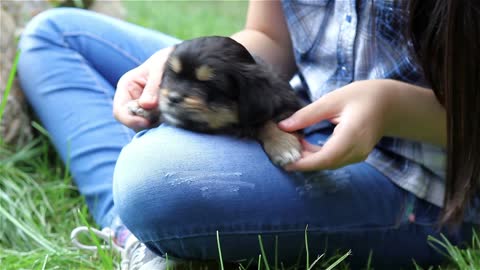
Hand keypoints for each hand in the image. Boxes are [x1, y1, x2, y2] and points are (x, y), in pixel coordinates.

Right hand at [113, 47, 173, 130]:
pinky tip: (173, 115)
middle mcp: (132, 99)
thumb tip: (146, 105)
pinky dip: (163, 124)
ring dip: (156, 124)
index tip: (148, 122)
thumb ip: (153, 86)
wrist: (183, 60)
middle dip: (146, 123)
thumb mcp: (160, 69)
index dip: (131, 120)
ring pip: (145, 126)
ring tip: (170, 112)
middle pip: (132, 122)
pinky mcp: (156, 113)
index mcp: (127, 86)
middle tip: (164, 117)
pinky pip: (156, 125)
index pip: (119, 112)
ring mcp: (144, 107)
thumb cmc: (167, 60)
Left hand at [278, 80, 394, 170]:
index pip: (326, 157)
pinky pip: (333, 160)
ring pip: (328, 163)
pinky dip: (316, 156)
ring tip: (290, 144)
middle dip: (301, 160)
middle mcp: (357, 150)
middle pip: (325, 163)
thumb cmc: (362, 96)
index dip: (304, 163)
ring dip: (308, 158)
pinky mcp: (356, 156)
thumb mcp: (332, 100)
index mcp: (353, 135)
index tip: (285, 162)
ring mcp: (358, 155)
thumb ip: (307, 115)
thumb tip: (283, 126)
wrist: (390, 104)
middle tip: (281, 149)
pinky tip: (303, 145)